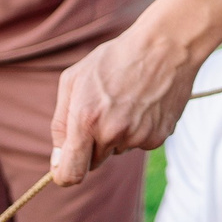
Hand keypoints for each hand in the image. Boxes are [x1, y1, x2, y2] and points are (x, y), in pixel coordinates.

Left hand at [47, 15, 208, 185]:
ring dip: (116, 135)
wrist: (165, 46)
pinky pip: (138, 144)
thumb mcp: (74, 79)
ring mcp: (138, 137)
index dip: (64, 175)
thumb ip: (60, 123)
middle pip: (94, 162)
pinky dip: (137, 130)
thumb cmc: (114, 58)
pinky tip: (142, 104)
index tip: (64, 167)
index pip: (70, 173)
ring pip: (117, 151)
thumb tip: (57, 160)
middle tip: (102, 112)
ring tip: (126, 100)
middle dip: (92, 145)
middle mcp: (112, 133)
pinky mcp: (158, 137)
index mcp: (86, 119)